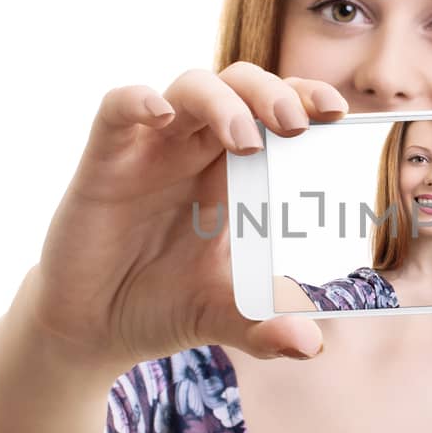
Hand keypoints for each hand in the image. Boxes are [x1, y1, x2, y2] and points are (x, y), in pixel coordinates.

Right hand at [21, 64, 346, 367]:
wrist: (93, 329)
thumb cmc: (161, 305)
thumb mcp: (220, 317)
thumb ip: (264, 327)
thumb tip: (312, 346)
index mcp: (234, 174)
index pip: (275, 113)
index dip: (304, 99)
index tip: (338, 114)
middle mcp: (196, 150)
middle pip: (239, 87)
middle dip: (272, 93)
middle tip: (298, 124)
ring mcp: (151, 150)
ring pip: (190, 88)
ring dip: (223, 101)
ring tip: (247, 140)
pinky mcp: (104, 160)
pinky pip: (117, 108)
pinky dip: (138, 100)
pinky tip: (160, 113)